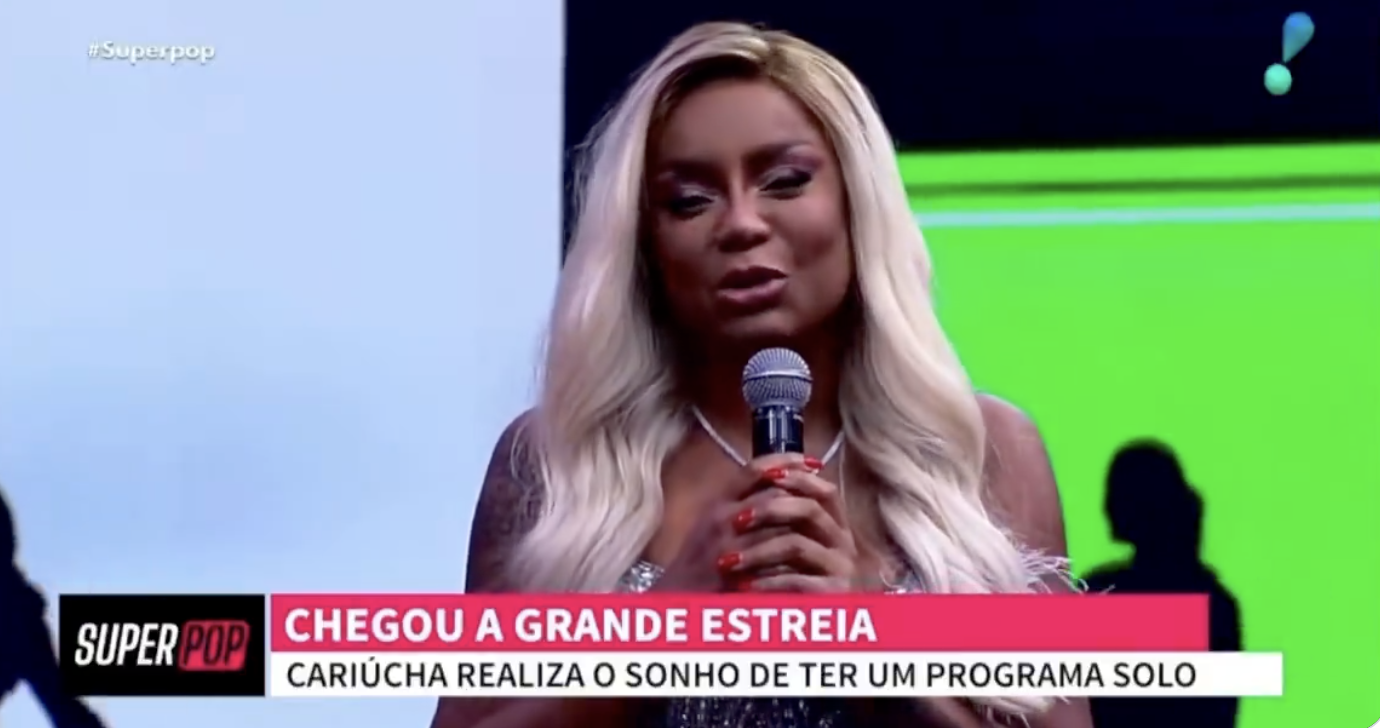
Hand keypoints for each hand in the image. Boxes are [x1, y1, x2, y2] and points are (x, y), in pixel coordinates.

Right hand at [650, 453, 810, 592]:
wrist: (675, 596)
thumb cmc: (698, 558)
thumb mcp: (713, 522)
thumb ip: (740, 502)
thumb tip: (777, 482)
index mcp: (717, 502)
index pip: (754, 470)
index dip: (786, 461)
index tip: (812, 460)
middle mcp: (721, 519)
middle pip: (772, 495)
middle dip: (804, 493)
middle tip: (828, 492)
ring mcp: (728, 548)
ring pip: (778, 528)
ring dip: (804, 525)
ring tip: (826, 524)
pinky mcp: (734, 575)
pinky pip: (772, 561)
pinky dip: (793, 556)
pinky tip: (810, 555)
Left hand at [720, 461, 859, 592]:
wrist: (812, 631)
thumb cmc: (793, 583)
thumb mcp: (789, 545)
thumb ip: (784, 515)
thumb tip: (767, 470)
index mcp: (836, 526)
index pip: (825, 490)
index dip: (797, 477)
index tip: (766, 476)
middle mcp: (844, 543)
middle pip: (810, 509)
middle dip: (769, 510)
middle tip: (735, 521)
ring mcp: (841, 569)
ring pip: (797, 545)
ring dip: (757, 551)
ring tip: (728, 563)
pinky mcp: (833, 595)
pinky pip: (796, 581)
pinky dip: (765, 583)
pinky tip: (743, 587)